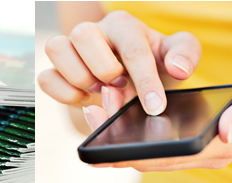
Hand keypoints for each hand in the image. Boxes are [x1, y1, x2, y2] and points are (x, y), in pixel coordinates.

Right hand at [38, 10, 201, 114]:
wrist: (134, 78)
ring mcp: (71, 50)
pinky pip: (45, 77)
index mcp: (125, 26)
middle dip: (104, 69)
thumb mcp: (176, 56)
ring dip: (80, 77)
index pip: (133, 48)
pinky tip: (85, 100)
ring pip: (57, 48)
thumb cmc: (154, 62)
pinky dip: (63, 93)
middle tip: (121, 86)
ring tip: (101, 91)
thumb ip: (186, 54)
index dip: (145, 81)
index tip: (155, 107)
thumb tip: (178, 68)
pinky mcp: (57, 71)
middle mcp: (94, 32)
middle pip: (83, 34)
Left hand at [85, 61, 231, 171]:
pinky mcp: (202, 134)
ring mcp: (204, 145)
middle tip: (94, 117)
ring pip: (156, 148)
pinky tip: (128, 112)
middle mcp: (208, 152)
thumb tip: (226, 132)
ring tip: (103, 109)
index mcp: (218, 148)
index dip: (132, 154)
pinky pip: (164, 138)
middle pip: (154, 157)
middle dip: (119, 143)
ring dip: (127, 134)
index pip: (166, 159)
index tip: (104, 147)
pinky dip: (142, 128)